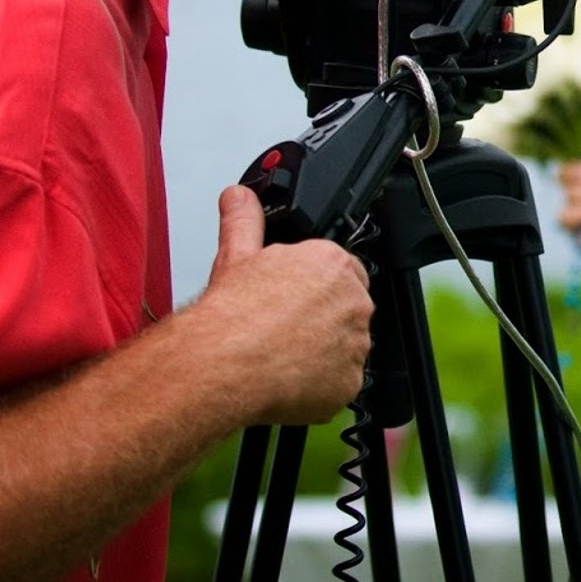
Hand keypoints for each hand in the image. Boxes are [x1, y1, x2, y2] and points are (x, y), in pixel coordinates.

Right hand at [194, 185, 373, 424]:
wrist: (225, 364)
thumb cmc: (233, 315)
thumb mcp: (237, 255)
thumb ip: (244, 221)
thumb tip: (239, 197)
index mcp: (333, 264)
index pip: (340, 271)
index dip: (314, 287)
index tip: (294, 299)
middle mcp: (353, 301)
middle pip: (345, 309)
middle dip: (321, 318)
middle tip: (284, 328)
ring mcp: (355, 343)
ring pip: (345, 346)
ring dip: (323, 351)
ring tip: (282, 354)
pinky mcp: (349, 382)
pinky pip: (340, 382)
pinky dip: (319, 384)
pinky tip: (288, 378)